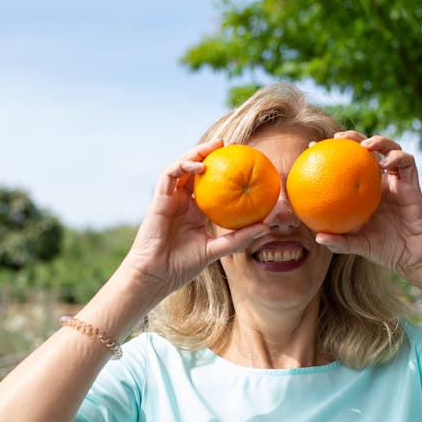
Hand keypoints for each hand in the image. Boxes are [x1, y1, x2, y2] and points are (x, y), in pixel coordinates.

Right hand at [122, 139, 267, 301]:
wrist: (156, 275)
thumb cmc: (182, 266)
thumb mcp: (215, 250)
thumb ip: (238, 239)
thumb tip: (266, 228)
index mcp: (194, 212)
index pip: (209, 185)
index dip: (223, 172)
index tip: (242, 162)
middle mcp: (182, 202)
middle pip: (194, 170)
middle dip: (209, 153)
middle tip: (229, 145)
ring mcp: (169, 199)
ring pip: (181, 167)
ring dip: (196, 153)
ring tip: (215, 146)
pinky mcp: (159, 199)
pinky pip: (169, 175)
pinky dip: (183, 166)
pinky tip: (200, 166)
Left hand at [314, 132, 421, 286]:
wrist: (411, 256)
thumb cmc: (383, 250)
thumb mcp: (357, 245)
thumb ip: (339, 242)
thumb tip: (317, 237)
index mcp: (363, 190)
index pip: (346, 164)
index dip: (330, 153)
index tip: (312, 147)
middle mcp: (379, 180)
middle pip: (366, 149)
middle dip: (353, 137)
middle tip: (338, 138)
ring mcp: (396, 180)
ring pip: (389, 148)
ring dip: (378, 141)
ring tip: (365, 146)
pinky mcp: (412, 183)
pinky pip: (407, 162)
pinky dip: (397, 157)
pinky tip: (384, 164)